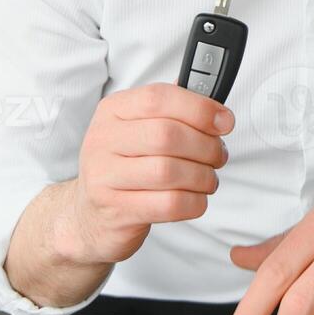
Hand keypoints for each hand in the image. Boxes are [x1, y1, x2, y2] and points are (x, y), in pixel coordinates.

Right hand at [55, 83, 232, 265]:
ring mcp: (105, 177)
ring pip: (170, 171)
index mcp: (112, 111)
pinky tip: (195, 199)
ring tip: (208, 179)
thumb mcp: (137, 128)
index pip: (158, 98)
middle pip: (168, 135)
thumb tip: (213, 105)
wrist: (89, 216)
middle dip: (206, 146)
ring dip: (203, 176)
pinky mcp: (117, 211)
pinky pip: (169, 205)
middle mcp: (103, 140)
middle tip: (218, 155)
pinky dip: (194, 202)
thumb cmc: (123, 166)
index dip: (199, 108)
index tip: (224, 121)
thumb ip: (171, 111)